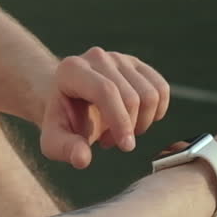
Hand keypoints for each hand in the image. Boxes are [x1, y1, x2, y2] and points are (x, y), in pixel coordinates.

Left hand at [39, 47, 169, 168]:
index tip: (126, 147)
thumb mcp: (55, 140)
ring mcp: (119, 59)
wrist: (69, 103)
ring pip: (150, 94)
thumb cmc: (63, 122)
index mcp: (72, 70)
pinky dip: (156, 113)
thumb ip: (66, 149)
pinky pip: (161, 89)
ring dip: (141, 123)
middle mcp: (97, 57)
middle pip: (131, 97)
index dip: (120, 120)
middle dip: (127, 129)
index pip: (105, 90)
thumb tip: (82, 159)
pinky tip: (136, 122)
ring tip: (118, 133)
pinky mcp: (136, 65)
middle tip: (108, 142)